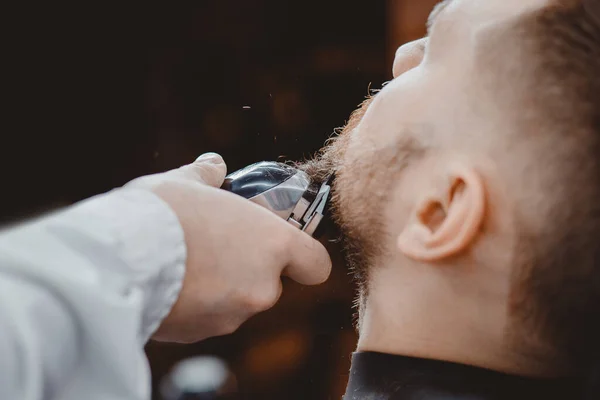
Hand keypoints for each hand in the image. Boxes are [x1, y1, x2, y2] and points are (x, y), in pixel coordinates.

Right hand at [126, 153, 331, 342]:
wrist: (118, 259)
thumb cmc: (162, 213)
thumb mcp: (187, 182)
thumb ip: (208, 175)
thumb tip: (214, 166)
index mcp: (273, 245)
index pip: (317, 265)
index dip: (305, 259)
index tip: (286, 251)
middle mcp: (262, 287)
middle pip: (271, 284)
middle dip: (249, 270)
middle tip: (217, 250)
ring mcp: (232, 316)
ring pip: (238, 303)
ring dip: (222, 289)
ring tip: (186, 265)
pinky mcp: (201, 334)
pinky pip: (208, 318)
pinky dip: (197, 306)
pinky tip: (170, 285)